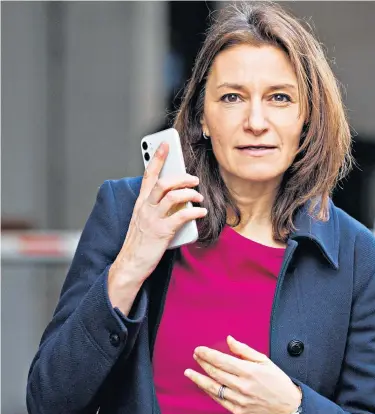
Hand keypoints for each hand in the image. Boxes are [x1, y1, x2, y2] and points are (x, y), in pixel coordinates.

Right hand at [108, 142, 206, 314]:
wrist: (130, 265)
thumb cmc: (140, 243)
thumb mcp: (145, 221)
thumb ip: (158, 208)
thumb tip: (179, 198)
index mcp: (140, 203)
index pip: (148, 175)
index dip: (157, 157)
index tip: (166, 144)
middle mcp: (145, 208)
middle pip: (163, 183)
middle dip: (181, 177)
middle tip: (193, 179)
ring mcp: (152, 219)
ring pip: (172, 196)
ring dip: (190, 193)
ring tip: (199, 197)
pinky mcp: (161, 232)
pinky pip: (181, 216)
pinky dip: (194, 212)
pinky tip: (201, 212)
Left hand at [184, 335, 301, 413]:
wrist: (288, 407)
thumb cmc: (277, 381)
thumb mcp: (264, 360)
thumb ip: (244, 350)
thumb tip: (228, 340)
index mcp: (249, 371)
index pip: (222, 360)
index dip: (208, 354)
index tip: (199, 349)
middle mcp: (242, 386)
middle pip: (216, 373)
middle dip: (203, 363)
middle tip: (195, 356)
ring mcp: (239, 400)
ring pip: (214, 388)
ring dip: (200, 379)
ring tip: (189, 372)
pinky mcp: (238, 411)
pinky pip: (219, 400)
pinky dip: (209, 392)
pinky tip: (203, 385)